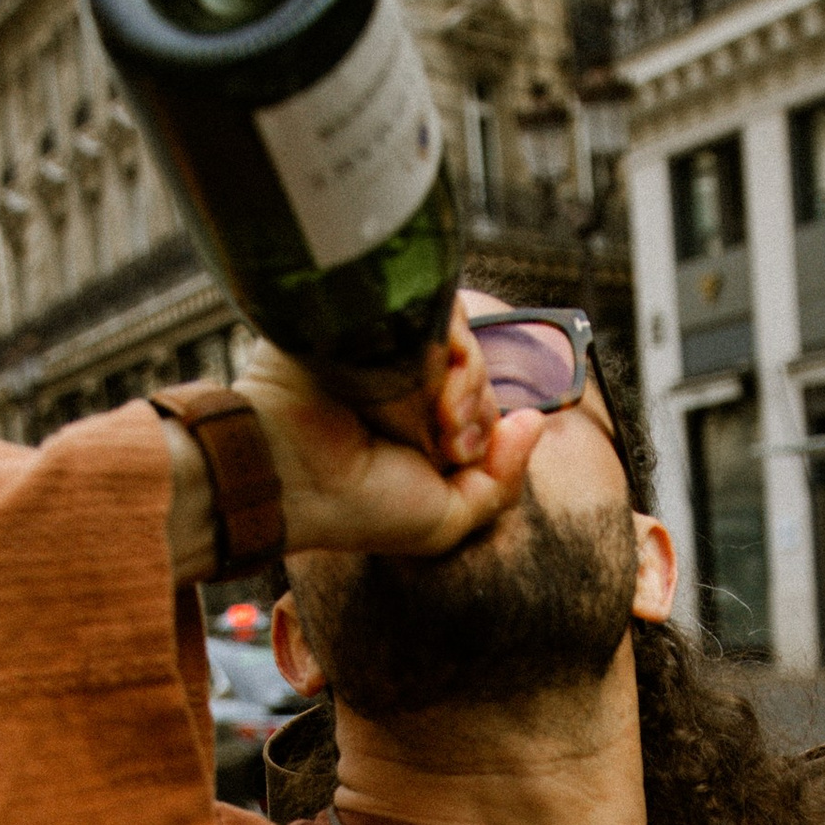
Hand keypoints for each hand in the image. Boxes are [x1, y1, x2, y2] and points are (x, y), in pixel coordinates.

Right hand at [235, 303, 541, 561]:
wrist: (290, 478)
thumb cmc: (358, 508)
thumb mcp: (445, 519)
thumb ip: (501, 482)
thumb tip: (535, 421)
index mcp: (420, 429)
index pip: (484, 406)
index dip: (487, 427)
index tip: (461, 454)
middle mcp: (405, 387)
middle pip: (477, 370)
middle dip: (477, 405)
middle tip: (448, 437)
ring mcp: (387, 349)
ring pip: (461, 338)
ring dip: (466, 376)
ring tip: (437, 413)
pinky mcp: (371, 316)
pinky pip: (437, 305)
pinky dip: (449, 341)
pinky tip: (427, 382)